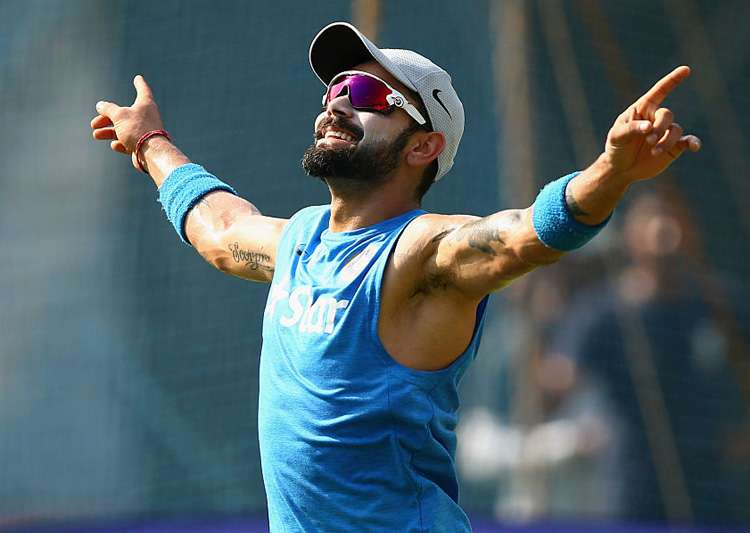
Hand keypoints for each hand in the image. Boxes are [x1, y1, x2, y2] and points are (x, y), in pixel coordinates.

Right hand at [90, 75, 164, 169]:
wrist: (151, 153)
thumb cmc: (137, 129)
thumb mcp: (118, 115)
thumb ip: (108, 109)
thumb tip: (100, 105)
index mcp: (145, 104)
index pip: (143, 90)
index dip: (140, 84)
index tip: (138, 78)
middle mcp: (147, 117)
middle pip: (124, 114)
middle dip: (107, 118)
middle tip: (94, 124)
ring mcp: (145, 132)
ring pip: (124, 130)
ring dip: (109, 132)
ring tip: (96, 135)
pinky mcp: (143, 146)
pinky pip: (129, 143)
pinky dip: (120, 143)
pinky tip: (115, 145)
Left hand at [602, 66, 701, 182]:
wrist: (620, 168)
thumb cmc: (616, 147)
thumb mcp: (617, 136)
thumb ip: (631, 129)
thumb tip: (649, 127)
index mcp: (643, 109)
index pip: (659, 91)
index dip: (672, 80)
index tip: (685, 70)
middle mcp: (656, 118)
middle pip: (666, 115)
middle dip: (659, 127)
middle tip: (648, 140)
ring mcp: (666, 132)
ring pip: (676, 130)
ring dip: (667, 141)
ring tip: (654, 152)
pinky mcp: (673, 147)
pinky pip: (687, 141)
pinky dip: (693, 143)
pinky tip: (694, 147)